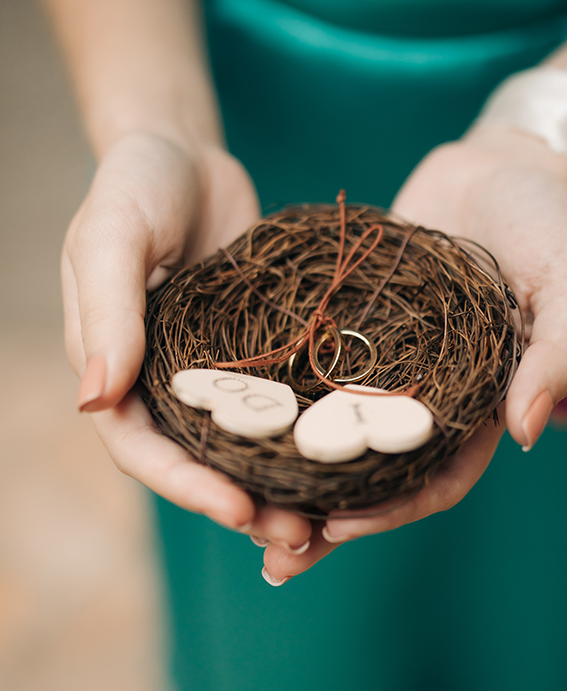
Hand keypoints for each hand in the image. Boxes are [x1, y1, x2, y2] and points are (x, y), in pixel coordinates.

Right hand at [64, 131, 312, 552]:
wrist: (185, 153)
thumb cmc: (135, 185)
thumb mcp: (110, 235)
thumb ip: (105, 311)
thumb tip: (93, 401)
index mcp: (117, 371)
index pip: (142, 448)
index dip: (186, 486)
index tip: (237, 510)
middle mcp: (163, 385)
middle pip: (200, 464)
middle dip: (245, 505)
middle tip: (299, 537)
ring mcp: (212, 376)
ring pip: (246, 448)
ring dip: (283, 487)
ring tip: (331, 522)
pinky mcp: (255, 358)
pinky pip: (282, 408)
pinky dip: (308, 439)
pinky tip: (350, 460)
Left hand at [261, 124, 566, 582]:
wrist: (498, 165)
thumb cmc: (547, 224)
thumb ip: (555, 355)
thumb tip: (525, 433)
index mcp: (476, 405)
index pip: (435, 478)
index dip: (392, 509)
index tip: (337, 526)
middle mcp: (423, 397)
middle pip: (374, 474)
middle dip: (327, 518)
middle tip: (273, 557)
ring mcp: (382, 366)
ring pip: (332, 436)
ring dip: (291, 476)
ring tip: (236, 509)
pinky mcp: (348, 328)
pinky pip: (308, 375)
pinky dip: (276, 402)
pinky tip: (228, 419)